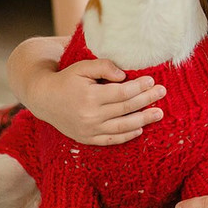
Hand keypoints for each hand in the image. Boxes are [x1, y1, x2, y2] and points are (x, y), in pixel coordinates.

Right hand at [30, 60, 166, 144]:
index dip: (139, 87)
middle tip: (163, 93)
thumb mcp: (82, 67)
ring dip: (143, 120)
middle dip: (147, 100)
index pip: (122, 93)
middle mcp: (90, 116)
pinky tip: (140, 129)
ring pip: (122, 127)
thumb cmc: (67, 79)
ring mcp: (89, 130)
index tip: (153, 80)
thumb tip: (124, 75)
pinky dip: (126, 136)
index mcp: (89, 97)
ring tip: (159, 113)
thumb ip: (104, 66)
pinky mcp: (87, 139)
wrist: (44, 99)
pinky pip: (111, 140)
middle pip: (126, 109)